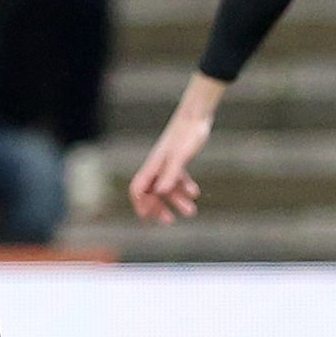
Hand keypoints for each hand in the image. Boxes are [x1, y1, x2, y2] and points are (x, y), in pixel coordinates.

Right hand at [127, 74, 223, 223]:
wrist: (197, 115)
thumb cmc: (187, 134)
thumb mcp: (180, 157)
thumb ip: (171, 175)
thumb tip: (160, 193)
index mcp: (153, 165)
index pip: (138, 188)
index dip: (140, 203)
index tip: (146, 218)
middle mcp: (158, 165)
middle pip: (152, 191)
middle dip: (159, 207)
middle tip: (169, 221)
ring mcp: (168, 162)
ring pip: (168, 186)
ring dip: (177, 200)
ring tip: (191, 212)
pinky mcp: (179, 158)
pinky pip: (178, 178)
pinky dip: (185, 187)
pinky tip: (195, 194)